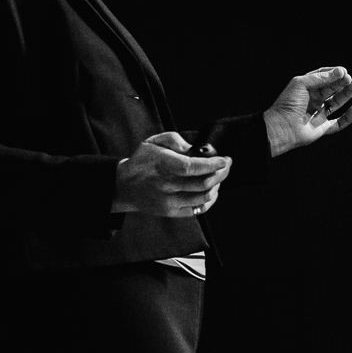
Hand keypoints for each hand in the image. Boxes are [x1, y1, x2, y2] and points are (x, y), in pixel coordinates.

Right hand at [113, 132, 231, 216]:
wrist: (124, 186)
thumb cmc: (142, 161)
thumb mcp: (153, 142)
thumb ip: (174, 139)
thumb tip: (194, 149)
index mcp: (162, 165)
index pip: (192, 167)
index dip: (212, 164)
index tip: (224, 159)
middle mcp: (165, 186)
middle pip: (202, 183)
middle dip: (221, 173)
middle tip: (227, 165)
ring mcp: (168, 202)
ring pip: (203, 197)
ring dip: (217, 186)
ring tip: (219, 176)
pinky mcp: (171, 212)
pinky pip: (198, 209)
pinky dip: (210, 199)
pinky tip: (212, 189)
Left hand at [263, 66, 351, 156]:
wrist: (281, 127)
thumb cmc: (288, 104)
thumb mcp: (301, 84)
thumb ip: (321, 78)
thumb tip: (340, 72)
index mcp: (306, 88)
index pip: (323, 77)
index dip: (333, 73)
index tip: (343, 71)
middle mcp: (313, 100)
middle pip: (331, 88)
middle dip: (342, 82)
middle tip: (350, 79)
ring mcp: (318, 113)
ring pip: (336, 103)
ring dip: (346, 94)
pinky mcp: (322, 128)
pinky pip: (338, 123)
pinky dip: (348, 117)